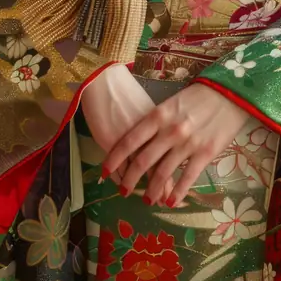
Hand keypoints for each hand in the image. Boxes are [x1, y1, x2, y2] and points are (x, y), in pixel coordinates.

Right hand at [81, 65, 171, 195]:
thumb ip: (161, 132)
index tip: (174, 192)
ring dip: (137, 184)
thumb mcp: (150, 112)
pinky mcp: (111, 141)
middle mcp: (150, 134)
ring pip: (137, 170)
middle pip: (157, 167)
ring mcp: (131, 139)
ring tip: (140, 197)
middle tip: (158, 200)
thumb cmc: (129, 93)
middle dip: (158, 187)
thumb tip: (170, 150)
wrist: (106, 79)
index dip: (174, 177)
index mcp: (164, 125)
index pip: (173, 157)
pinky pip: (119, 166)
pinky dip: (121, 177)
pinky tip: (122, 183)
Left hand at [103, 83, 249, 206]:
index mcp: (159, 115)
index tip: (105, 171)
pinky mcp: (205, 154)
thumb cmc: (199, 96)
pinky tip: (170, 202)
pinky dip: (176, 193)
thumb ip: (156, 122)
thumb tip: (140, 143)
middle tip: (123, 190)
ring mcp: (187, 144)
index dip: (115, 158)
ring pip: (162, 174)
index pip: (129, 141)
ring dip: (151, 191)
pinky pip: (187, 179)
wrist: (231, 92)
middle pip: (142, 161)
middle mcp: (170, 131)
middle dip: (129, 180)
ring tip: (146, 200)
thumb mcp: (172, 103)